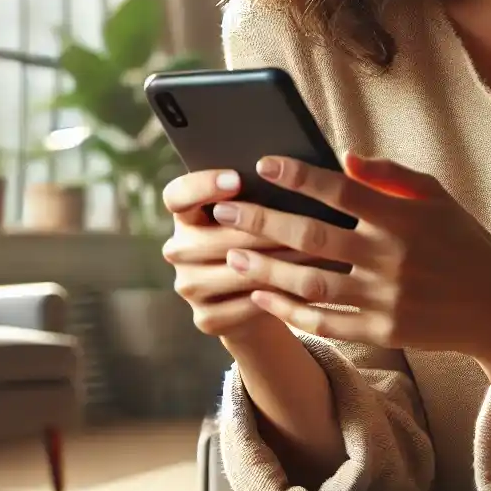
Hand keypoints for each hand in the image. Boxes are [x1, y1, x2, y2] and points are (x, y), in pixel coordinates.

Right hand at [160, 169, 300, 338]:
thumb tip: (288, 172)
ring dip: (277, 263)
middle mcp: (179, 250)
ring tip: (313, 253)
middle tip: (302, 223)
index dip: (203, 186)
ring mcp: (189, 287)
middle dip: (262, 231)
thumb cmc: (260, 243)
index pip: (177, 195)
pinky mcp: (206, 319)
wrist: (256, 299)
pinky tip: (304, 284)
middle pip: (216, 238)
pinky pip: (245, 305)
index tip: (238, 179)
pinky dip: (276, 295)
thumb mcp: (253, 217)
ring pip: (235, 272)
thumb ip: (258, 196)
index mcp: (185, 216)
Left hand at [215, 151, 490, 354]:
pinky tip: (260, 297)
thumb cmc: (461, 242)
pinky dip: (289, 312)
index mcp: (405, 218)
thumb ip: (391, 174)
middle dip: (262, 222)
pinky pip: (325, 323)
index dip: (300, 176)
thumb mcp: (437, 198)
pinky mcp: (383, 333)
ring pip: (311, 284)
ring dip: (265, 270)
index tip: (263, 165)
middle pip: (314, 237)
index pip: (342, 191)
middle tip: (223, 210)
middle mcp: (393, 259)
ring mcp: (387, 300)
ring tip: (231, 254)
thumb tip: (342, 156)